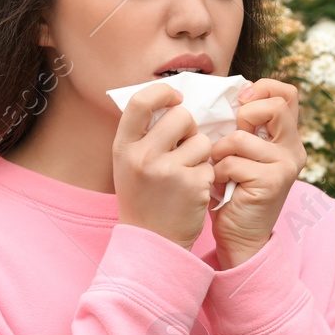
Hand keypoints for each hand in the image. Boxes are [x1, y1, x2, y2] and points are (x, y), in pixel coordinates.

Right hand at [112, 81, 214, 250]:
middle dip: (189, 128)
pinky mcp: (192, 185)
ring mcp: (168, 171)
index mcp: (123, 147)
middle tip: (184, 146)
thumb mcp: (130, 164)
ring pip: (202, 141)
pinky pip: (210, 165)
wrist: (152, 242)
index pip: (139, 101)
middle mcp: (143, 157)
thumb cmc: (144, 197)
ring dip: (201, 154)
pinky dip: (206, 176)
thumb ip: (145, 135)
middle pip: (182, 116)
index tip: (175, 98)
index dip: (161, 92)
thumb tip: (173, 101)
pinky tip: (192, 192)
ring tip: (186, 173)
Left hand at [210, 78, 306, 267]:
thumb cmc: (234, 190)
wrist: (241, 236)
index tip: (240, 104)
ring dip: (220, 154)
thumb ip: (245, 127)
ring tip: (221, 171)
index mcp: (288, 137)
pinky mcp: (272, 181)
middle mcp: (294, 149)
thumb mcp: (242, 151)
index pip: (286, 93)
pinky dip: (218, 174)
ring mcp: (286, 165)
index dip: (261, 89)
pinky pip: (232, 163)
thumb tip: (230, 96)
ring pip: (240, 139)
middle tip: (232, 138)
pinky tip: (223, 187)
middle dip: (244, 115)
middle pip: (275, 105)